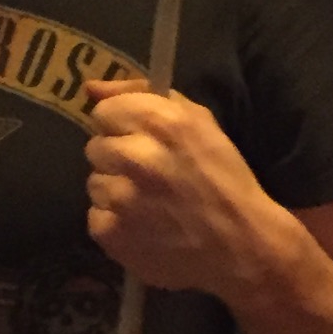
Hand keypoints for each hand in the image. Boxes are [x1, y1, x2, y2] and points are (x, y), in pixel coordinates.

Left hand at [85, 77, 296, 304]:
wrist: (240, 245)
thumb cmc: (223, 178)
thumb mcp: (198, 122)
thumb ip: (141, 95)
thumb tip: (91, 89)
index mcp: (160, 122)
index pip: (104, 112)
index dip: (122, 126)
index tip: (140, 140)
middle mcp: (135, 156)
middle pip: (95, 148)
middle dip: (119, 159)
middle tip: (149, 176)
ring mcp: (120, 198)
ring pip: (94, 183)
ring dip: (116, 191)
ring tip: (148, 204)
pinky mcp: (111, 233)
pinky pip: (96, 218)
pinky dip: (115, 223)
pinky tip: (143, 227)